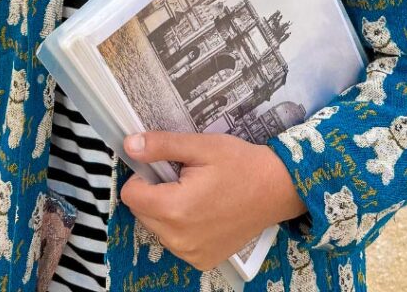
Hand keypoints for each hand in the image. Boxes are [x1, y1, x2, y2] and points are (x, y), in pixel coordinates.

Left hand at [120, 131, 304, 271]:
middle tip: (183, 178)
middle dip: (154, 193)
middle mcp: (179, 239)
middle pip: (141, 212)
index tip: (163, 167)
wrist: (276, 189)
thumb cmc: (239, 164)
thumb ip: (161, 146)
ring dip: (165, 211)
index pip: (131, 195)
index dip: (142, 176)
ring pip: (156, 228)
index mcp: (175, 209)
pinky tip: (203, 212)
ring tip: (195, 194)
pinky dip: (180, 227)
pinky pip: (174, 242)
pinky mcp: (202, 261)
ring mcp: (191, 254)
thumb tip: (129, 145)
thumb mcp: (200, 146)